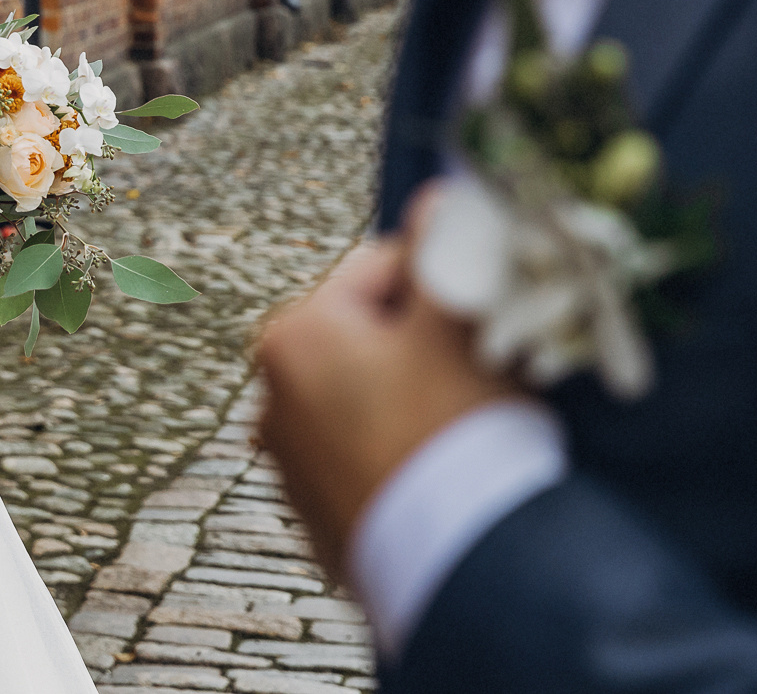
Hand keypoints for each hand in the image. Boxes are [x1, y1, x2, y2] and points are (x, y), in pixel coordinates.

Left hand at [254, 183, 516, 579]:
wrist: (454, 564)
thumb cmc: (454, 426)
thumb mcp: (455, 322)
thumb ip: (446, 247)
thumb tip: (442, 191)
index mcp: (292, 336)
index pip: (382, 271)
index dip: (444, 283)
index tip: (485, 315)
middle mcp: (271, 399)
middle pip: (372, 338)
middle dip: (426, 346)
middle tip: (482, 373)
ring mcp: (289, 467)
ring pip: (371, 399)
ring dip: (415, 401)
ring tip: (464, 429)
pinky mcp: (316, 522)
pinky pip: (367, 462)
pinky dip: (402, 458)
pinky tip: (441, 474)